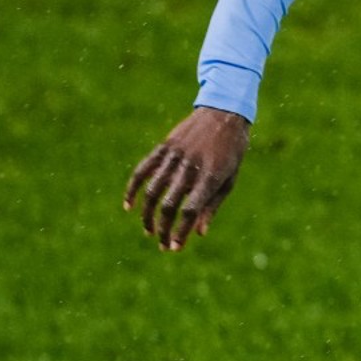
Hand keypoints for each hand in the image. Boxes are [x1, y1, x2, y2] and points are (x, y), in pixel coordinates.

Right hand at [125, 107, 250, 250]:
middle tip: (162, 244)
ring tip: (148, 230)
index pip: (190, 211)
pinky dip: (133, 188)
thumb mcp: (230, 179)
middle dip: (163, 229)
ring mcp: (175, 156)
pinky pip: (143, 169)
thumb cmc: (231, 151)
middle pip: (169, 205)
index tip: (175, 247)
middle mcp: (190, 167)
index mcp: (210, 177)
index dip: (180, 232)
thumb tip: (199, 233)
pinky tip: (129, 205)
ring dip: (147, 214)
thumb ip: (212, 206)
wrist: (224, 113)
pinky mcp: (164, 147)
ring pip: (153, 191)